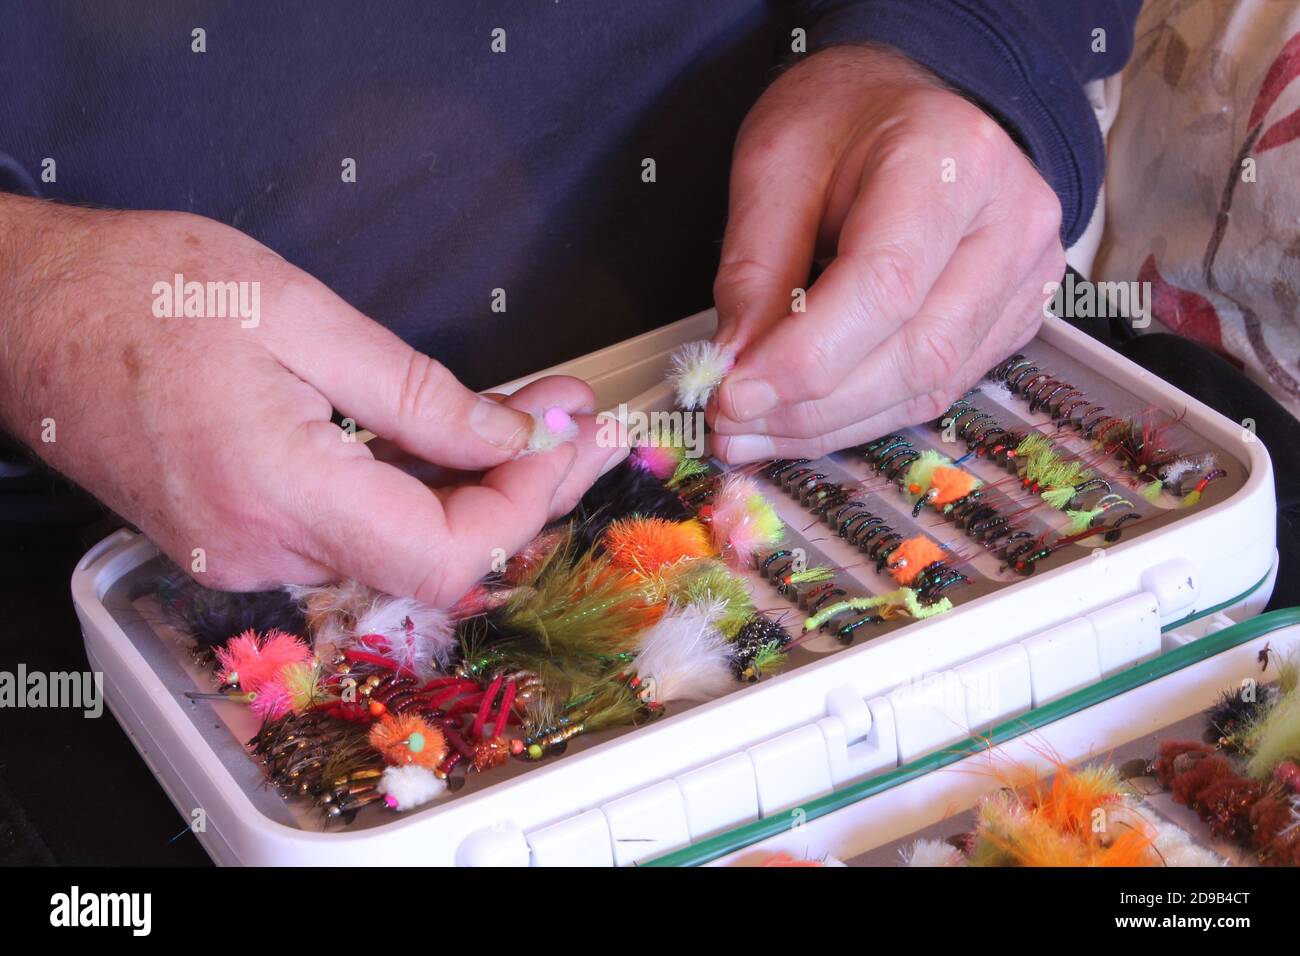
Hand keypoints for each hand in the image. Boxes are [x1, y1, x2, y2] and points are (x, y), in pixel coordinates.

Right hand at [0, 195, 622, 604]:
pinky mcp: (238, 542)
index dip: (525, 503)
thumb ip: (420, 395)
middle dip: (521, 491)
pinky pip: (353, 534)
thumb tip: (514, 435)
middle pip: (434, 558)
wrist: (24, 311)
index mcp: (279, 491)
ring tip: (531, 420)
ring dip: (473, 490)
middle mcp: (263, 550)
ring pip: (398, 549)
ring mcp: (246, 557)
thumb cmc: (143, 291)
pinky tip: (450, 442)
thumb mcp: (303, 317)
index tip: (568, 436)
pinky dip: (414, 493)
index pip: (446, 552)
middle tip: (574, 424)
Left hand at [709, 44, 1065, 461]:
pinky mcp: (1013, 320)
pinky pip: (936, 391)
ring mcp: (1024, 276)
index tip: (734, 395)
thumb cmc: (841, 121)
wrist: (903, 108)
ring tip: (751, 433)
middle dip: (811, 406)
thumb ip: (755, 270)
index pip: (885, 285)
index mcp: (952, 157)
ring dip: (829, 424)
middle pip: (915, 351)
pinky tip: (799, 422)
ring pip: (928, 386)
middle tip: (729, 424)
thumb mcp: (772, 166)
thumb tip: (736, 370)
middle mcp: (1010, 220)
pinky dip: (859, 416)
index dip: (806, 358)